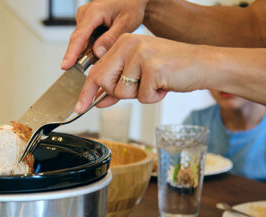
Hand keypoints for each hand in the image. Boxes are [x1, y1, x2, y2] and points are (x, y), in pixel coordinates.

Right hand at [62, 0, 147, 69]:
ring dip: (91, 50)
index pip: (79, 36)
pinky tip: (104, 43)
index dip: (71, 53)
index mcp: (93, 12)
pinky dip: (93, 46)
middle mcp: (84, 14)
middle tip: (99, 63)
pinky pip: (85, 39)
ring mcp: (83, 18)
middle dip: (85, 56)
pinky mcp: (85, 23)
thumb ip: (111, 38)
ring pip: (82, 42)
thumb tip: (97, 52)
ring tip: (108, 46)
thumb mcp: (126, 22)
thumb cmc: (130, 5)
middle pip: (79, 41)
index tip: (66, 66)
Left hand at [75, 34, 208, 112]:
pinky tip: (165, 85)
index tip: (79, 107)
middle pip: (104, 81)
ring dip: (139, 95)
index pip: (96, 71)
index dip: (86, 92)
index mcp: (122, 43)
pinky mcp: (153, 67)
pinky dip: (154, 97)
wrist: (204, 65)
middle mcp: (129, 44)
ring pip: (122, 92)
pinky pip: (142, 96)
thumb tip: (98, 100)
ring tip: (156, 83)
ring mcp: (141, 54)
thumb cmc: (172, 69)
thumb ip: (118, 86)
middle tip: (139, 88)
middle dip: (117, 93)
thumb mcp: (140, 76)